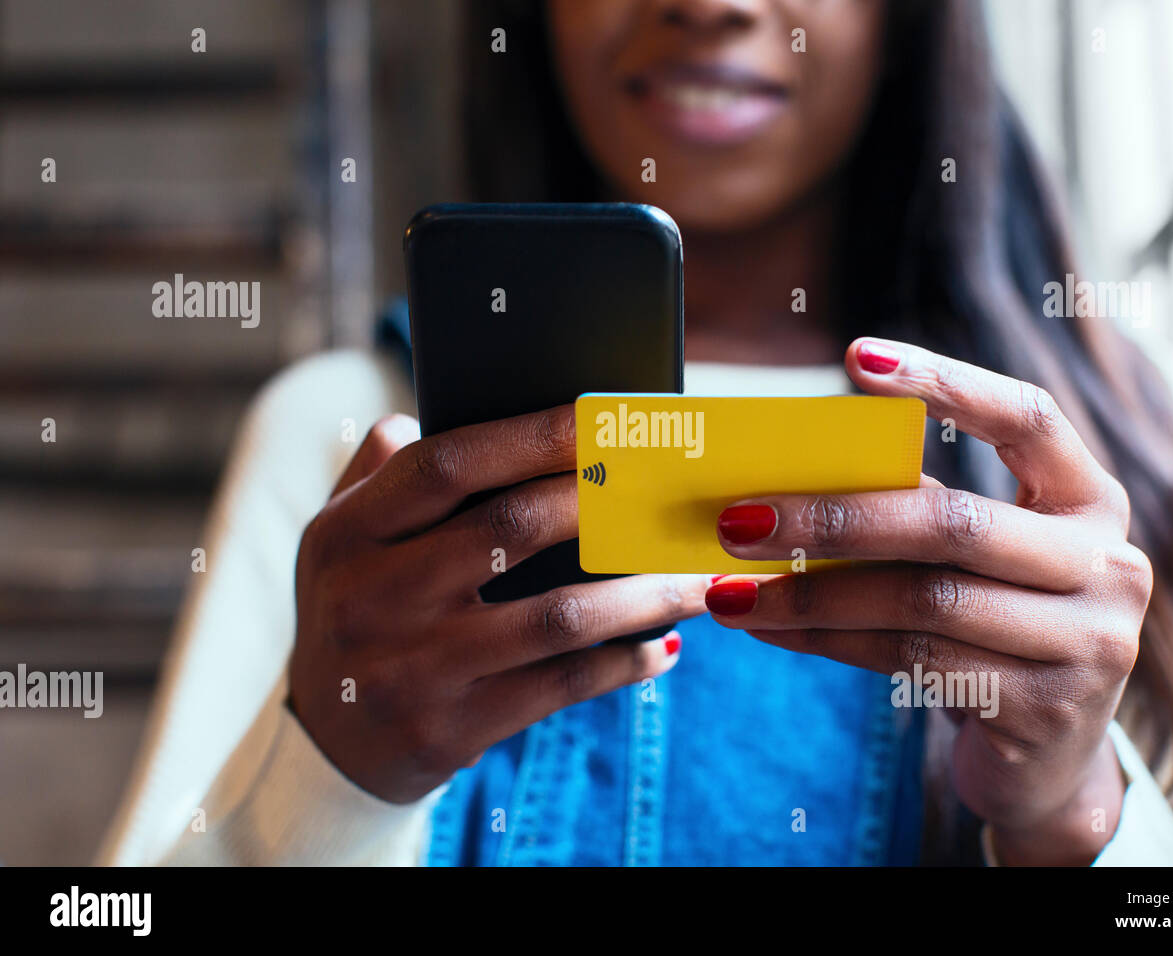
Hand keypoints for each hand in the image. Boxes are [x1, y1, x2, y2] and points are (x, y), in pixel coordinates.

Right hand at [290, 406, 706, 802]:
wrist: (324, 745)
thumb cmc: (355, 613)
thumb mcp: (340, 540)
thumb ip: (380, 472)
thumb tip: (434, 408)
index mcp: (346, 534)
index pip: (446, 465)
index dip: (531, 435)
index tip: (605, 415)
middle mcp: (371, 598)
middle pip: (509, 528)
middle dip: (603, 501)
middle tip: (668, 487)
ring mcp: (412, 670)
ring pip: (555, 618)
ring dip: (642, 594)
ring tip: (698, 578)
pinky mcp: (450, 730)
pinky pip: (560, 686)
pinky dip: (622, 663)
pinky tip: (665, 646)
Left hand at [704, 338, 1150, 864]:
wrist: (1049, 758)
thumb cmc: (994, 630)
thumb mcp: (978, 560)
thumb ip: (921, 510)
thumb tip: (792, 479)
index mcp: (1090, 500)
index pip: (1027, 417)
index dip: (946, 382)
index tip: (856, 357)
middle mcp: (1107, 565)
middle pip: (952, 522)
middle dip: (832, 518)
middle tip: (737, 518)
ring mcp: (1088, 642)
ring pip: (922, 601)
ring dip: (810, 594)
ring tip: (732, 590)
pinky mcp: (1045, 708)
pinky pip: (911, 659)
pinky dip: (827, 641)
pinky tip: (772, 629)